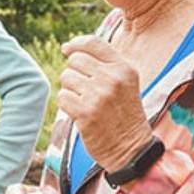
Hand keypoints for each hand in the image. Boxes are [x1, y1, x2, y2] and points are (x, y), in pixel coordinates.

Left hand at [58, 35, 152, 172]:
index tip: (67, 49)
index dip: (76, 43)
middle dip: (74, 72)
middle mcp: (112, 79)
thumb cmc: (123, 114)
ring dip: (70, 89)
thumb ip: (103, 63)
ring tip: (84, 101)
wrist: (131, 150)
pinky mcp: (86, 113)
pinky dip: (67, 104)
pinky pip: (62, 97)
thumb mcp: (124, 83)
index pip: (93, 43)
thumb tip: (67, 47)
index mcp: (124, 68)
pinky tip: (80, 113)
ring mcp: (99, 96)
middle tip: (83, 89)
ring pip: (66, 77)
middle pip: (75, 60)